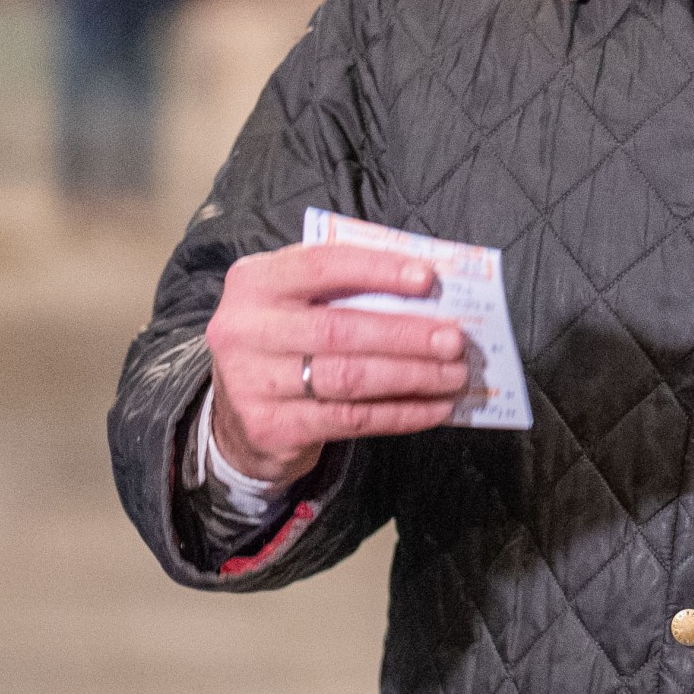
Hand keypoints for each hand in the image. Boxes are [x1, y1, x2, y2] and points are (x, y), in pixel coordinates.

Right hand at [201, 241, 475, 488]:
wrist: (239, 412)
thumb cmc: (287, 341)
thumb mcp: (299, 302)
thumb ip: (347, 288)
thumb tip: (427, 285)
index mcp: (256, 281)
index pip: (322, 266)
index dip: (378, 270)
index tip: (428, 278)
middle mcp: (244, 329)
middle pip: (340, 329)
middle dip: (406, 335)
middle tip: (454, 340)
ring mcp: (252, 381)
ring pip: (349, 378)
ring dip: (412, 376)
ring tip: (453, 375)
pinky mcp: (271, 427)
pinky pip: (351, 419)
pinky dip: (400, 414)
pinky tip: (434, 408)